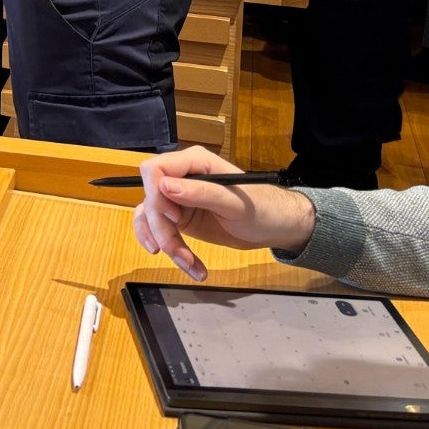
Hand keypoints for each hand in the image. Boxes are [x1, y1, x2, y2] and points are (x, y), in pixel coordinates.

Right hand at [132, 147, 316, 281]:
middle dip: (163, 230)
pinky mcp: (180, 218)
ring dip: (165, 243)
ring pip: (151, 218)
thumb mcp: (234, 203)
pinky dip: (168, 248)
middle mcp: (181, 177)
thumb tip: (163, 186)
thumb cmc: (263, 209)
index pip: (155, 170)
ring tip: (189, 264)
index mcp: (195, 163)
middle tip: (181, 254)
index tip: (174, 218)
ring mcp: (179, 198)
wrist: (276, 228)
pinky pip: (159, 230)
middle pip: (151, 200)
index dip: (156, 194)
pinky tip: (187, 265)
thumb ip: (201, 193)